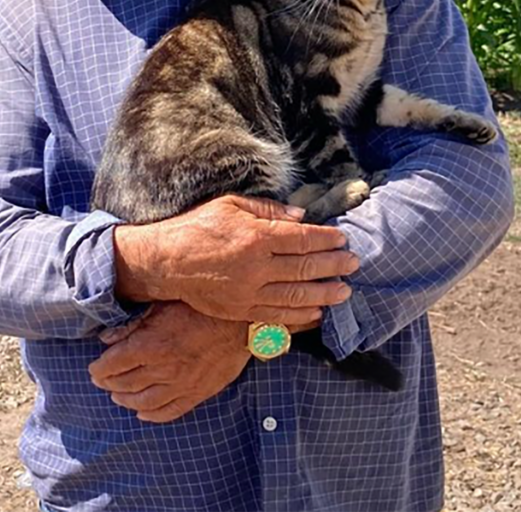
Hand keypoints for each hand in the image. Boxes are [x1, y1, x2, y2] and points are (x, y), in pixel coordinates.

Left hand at [88, 302, 249, 422]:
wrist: (241, 321)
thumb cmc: (200, 306)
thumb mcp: (162, 304)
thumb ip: (132, 322)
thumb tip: (105, 336)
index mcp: (151, 345)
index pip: (113, 364)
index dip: (99, 368)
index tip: (93, 367)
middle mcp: (163, 369)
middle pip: (125, 383)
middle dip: (109, 382)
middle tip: (101, 379)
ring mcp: (181, 384)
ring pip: (144, 401)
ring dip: (126, 400)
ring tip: (117, 395)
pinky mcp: (197, 393)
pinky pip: (169, 411)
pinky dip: (152, 415)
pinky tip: (143, 411)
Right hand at [113, 194, 357, 324]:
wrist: (167, 261)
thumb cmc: (198, 227)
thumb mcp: (231, 205)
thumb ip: (268, 210)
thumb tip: (301, 217)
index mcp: (255, 237)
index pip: (302, 239)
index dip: (326, 240)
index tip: (342, 239)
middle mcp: (256, 267)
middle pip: (305, 268)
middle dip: (333, 266)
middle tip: (353, 264)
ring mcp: (249, 293)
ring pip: (297, 296)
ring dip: (324, 294)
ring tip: (343, 291)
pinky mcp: (241, 310)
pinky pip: (278, 316)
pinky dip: (301, 315)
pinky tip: (316, 311)